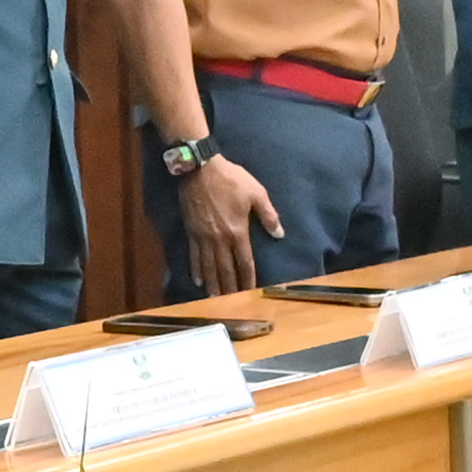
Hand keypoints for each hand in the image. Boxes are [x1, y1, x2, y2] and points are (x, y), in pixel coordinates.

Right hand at [179, 155, 280, 297]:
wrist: (199, 168)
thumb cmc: (230, 179)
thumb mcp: (256, 193)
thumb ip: (269, 215)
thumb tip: (279, 234)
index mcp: (238, 231)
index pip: (245, 262)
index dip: (248, 279)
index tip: (251, 292)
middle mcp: (220, 239)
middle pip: (226, 269)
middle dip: (230, 287)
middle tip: (232, 303)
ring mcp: (204, 237)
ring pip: (209, 266)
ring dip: (214, 283)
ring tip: (215, 297)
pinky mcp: (192, 231)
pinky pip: (194, 255)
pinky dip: (197, 269)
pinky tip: (198, 280)